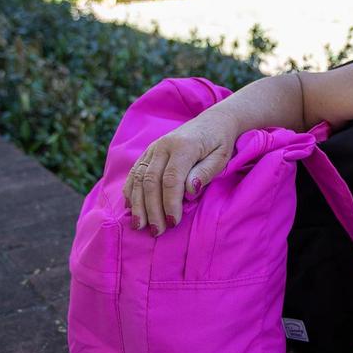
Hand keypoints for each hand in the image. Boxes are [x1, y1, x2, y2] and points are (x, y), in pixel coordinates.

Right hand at [122, 113, 235, 234]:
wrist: (213, 121)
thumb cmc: (220, 143)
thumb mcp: (221, 157)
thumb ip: (205, 173)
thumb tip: (190, 190)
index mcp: (184, 146)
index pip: (171, 179)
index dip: (170, 203)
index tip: (173, 223)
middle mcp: (163, 146)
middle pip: (151, 181)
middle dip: (152, 209)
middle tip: (156, 231)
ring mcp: (153, 148)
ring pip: (139, 178)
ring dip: (138, 204)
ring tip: (139, 225)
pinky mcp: (148, 152)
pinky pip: (135, 172)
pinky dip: (131, 190)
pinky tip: (131, 207)